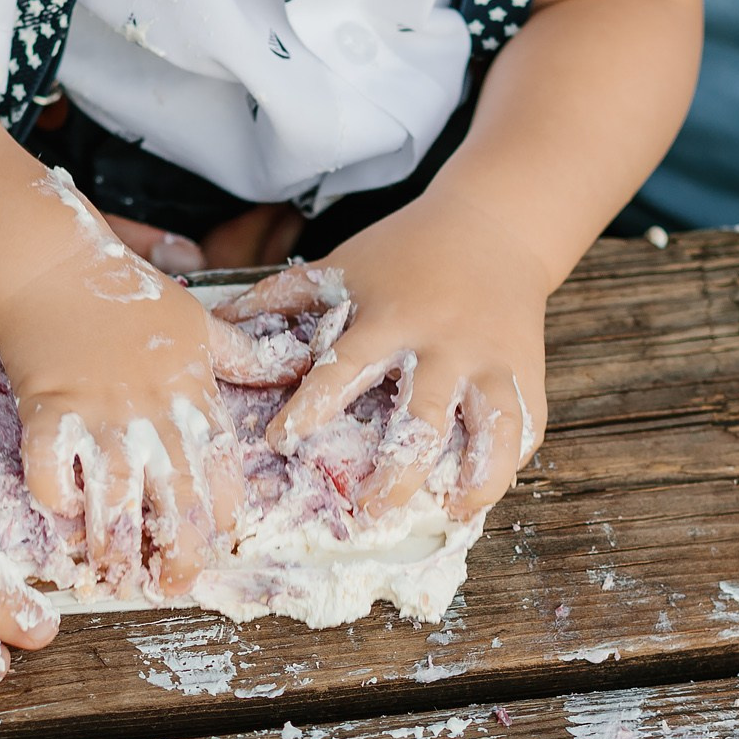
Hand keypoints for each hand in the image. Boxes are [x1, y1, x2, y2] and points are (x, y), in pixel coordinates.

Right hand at [0, 185, 242, 596]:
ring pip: (116, 504)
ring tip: (111, 579)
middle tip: (168, 586)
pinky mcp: (49, 415)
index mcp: (195, 401)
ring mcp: (101, 419)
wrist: (53, 269)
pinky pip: (52, 475)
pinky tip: (61, 515)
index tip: (213, 548)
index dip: (222, 525)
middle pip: (176, 506)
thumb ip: (241, 355)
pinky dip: (56, 502)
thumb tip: (287, 364)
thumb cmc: (129, 297)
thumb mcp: (200, 322)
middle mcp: (154, 418)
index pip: (224, 480)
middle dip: (177, 558)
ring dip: (113, 549)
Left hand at [267, 192, 547, 519]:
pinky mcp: (525, 371)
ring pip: (492, 426)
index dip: (312, 408)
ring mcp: (490, 360)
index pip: (346, 368)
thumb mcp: (342, 265)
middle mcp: (443, 345)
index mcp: (390, 319)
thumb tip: (213, 323)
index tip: (281, 443)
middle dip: (398, 473)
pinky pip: (524, 425)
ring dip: (474, 476)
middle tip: (369, 513)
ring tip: (452, 512)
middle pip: (424, 417)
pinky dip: (508, 462)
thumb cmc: (403, 252)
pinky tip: (484, 491)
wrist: (494, 225)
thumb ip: (283, 298)